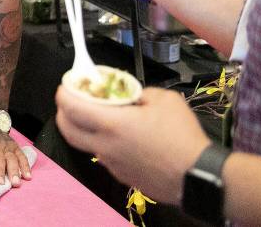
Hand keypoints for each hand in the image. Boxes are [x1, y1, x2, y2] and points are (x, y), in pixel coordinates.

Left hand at [55, 85, 209, 204]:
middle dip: (64, 112)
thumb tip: (132, 98)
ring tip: (101, 116)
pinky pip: (105, 155)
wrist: (196, 175)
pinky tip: (123, 136)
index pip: (71, 107)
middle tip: (73, 100)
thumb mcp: (164, 100)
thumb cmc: (181, 134)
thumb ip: (140, 94)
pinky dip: (105, 142)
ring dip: (85, 128)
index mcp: (112, 124)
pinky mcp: (121, 175)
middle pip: (68, 130)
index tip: (67, 85)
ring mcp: (111, 164)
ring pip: (86, 144)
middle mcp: (105, 146)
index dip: (64, 93)